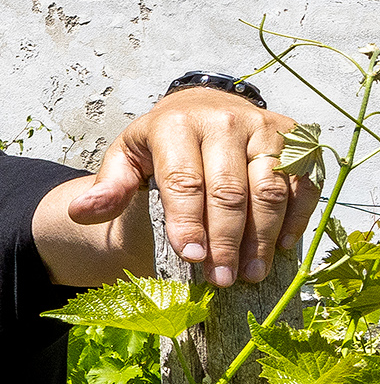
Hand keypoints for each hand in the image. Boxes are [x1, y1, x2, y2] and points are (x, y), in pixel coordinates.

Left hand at [78, 88, 316, 286]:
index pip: (184, 180)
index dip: (188, 221)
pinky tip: (280, 248)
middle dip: (226, 239)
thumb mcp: (125, 157)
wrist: (202, 105)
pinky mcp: (294, 138)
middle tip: (221, 279)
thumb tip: (80, 212)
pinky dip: (296, 215)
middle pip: (230, 189)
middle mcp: (225, 121)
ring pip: (270, 187)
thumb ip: (108, 187)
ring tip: (250, 273)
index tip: (192, 257)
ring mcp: (264, 128)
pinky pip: (303, 181)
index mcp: (176, 125)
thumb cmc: (160, 142)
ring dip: (263, 235)